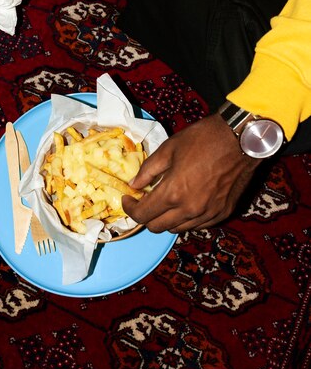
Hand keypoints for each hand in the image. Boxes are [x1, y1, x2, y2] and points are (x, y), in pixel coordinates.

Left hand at [122, 113, 260, 232]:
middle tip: (144, 200)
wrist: (241, 139)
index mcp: (173, 193)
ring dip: (165, 218)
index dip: (130, 208)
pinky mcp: (222, 213)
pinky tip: (186, 203)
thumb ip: (148, 170)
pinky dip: (186, 218)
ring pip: (176, 229)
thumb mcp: (169, 148)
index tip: (128, 199)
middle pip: (156, 227)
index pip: (142, 215)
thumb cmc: (203, 139)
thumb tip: (134, 185)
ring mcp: (207, 214)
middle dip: (145, 215)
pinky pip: (197, 225)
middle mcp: (189, 210)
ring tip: (165, 201)